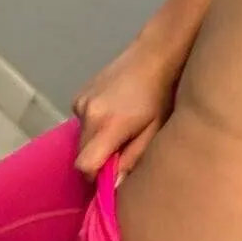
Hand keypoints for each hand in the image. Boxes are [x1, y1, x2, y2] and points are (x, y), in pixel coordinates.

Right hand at [72, 35, 181, 182]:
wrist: (154, 55)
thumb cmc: (161, 95)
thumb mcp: (154, 131)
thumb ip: (132, 159)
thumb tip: (114, 185)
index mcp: (106, 125)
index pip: (84, 166)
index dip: (97, 175)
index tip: (113, 172)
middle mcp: (87, 114)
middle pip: (81, 153)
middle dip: (98, 159)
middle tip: (123, 148)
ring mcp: (80, 102)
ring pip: (82, 137)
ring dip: (97, 140)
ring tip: (123, 126)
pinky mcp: (80, 94)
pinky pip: (83, 121)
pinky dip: (95, 124)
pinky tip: (115, 112)